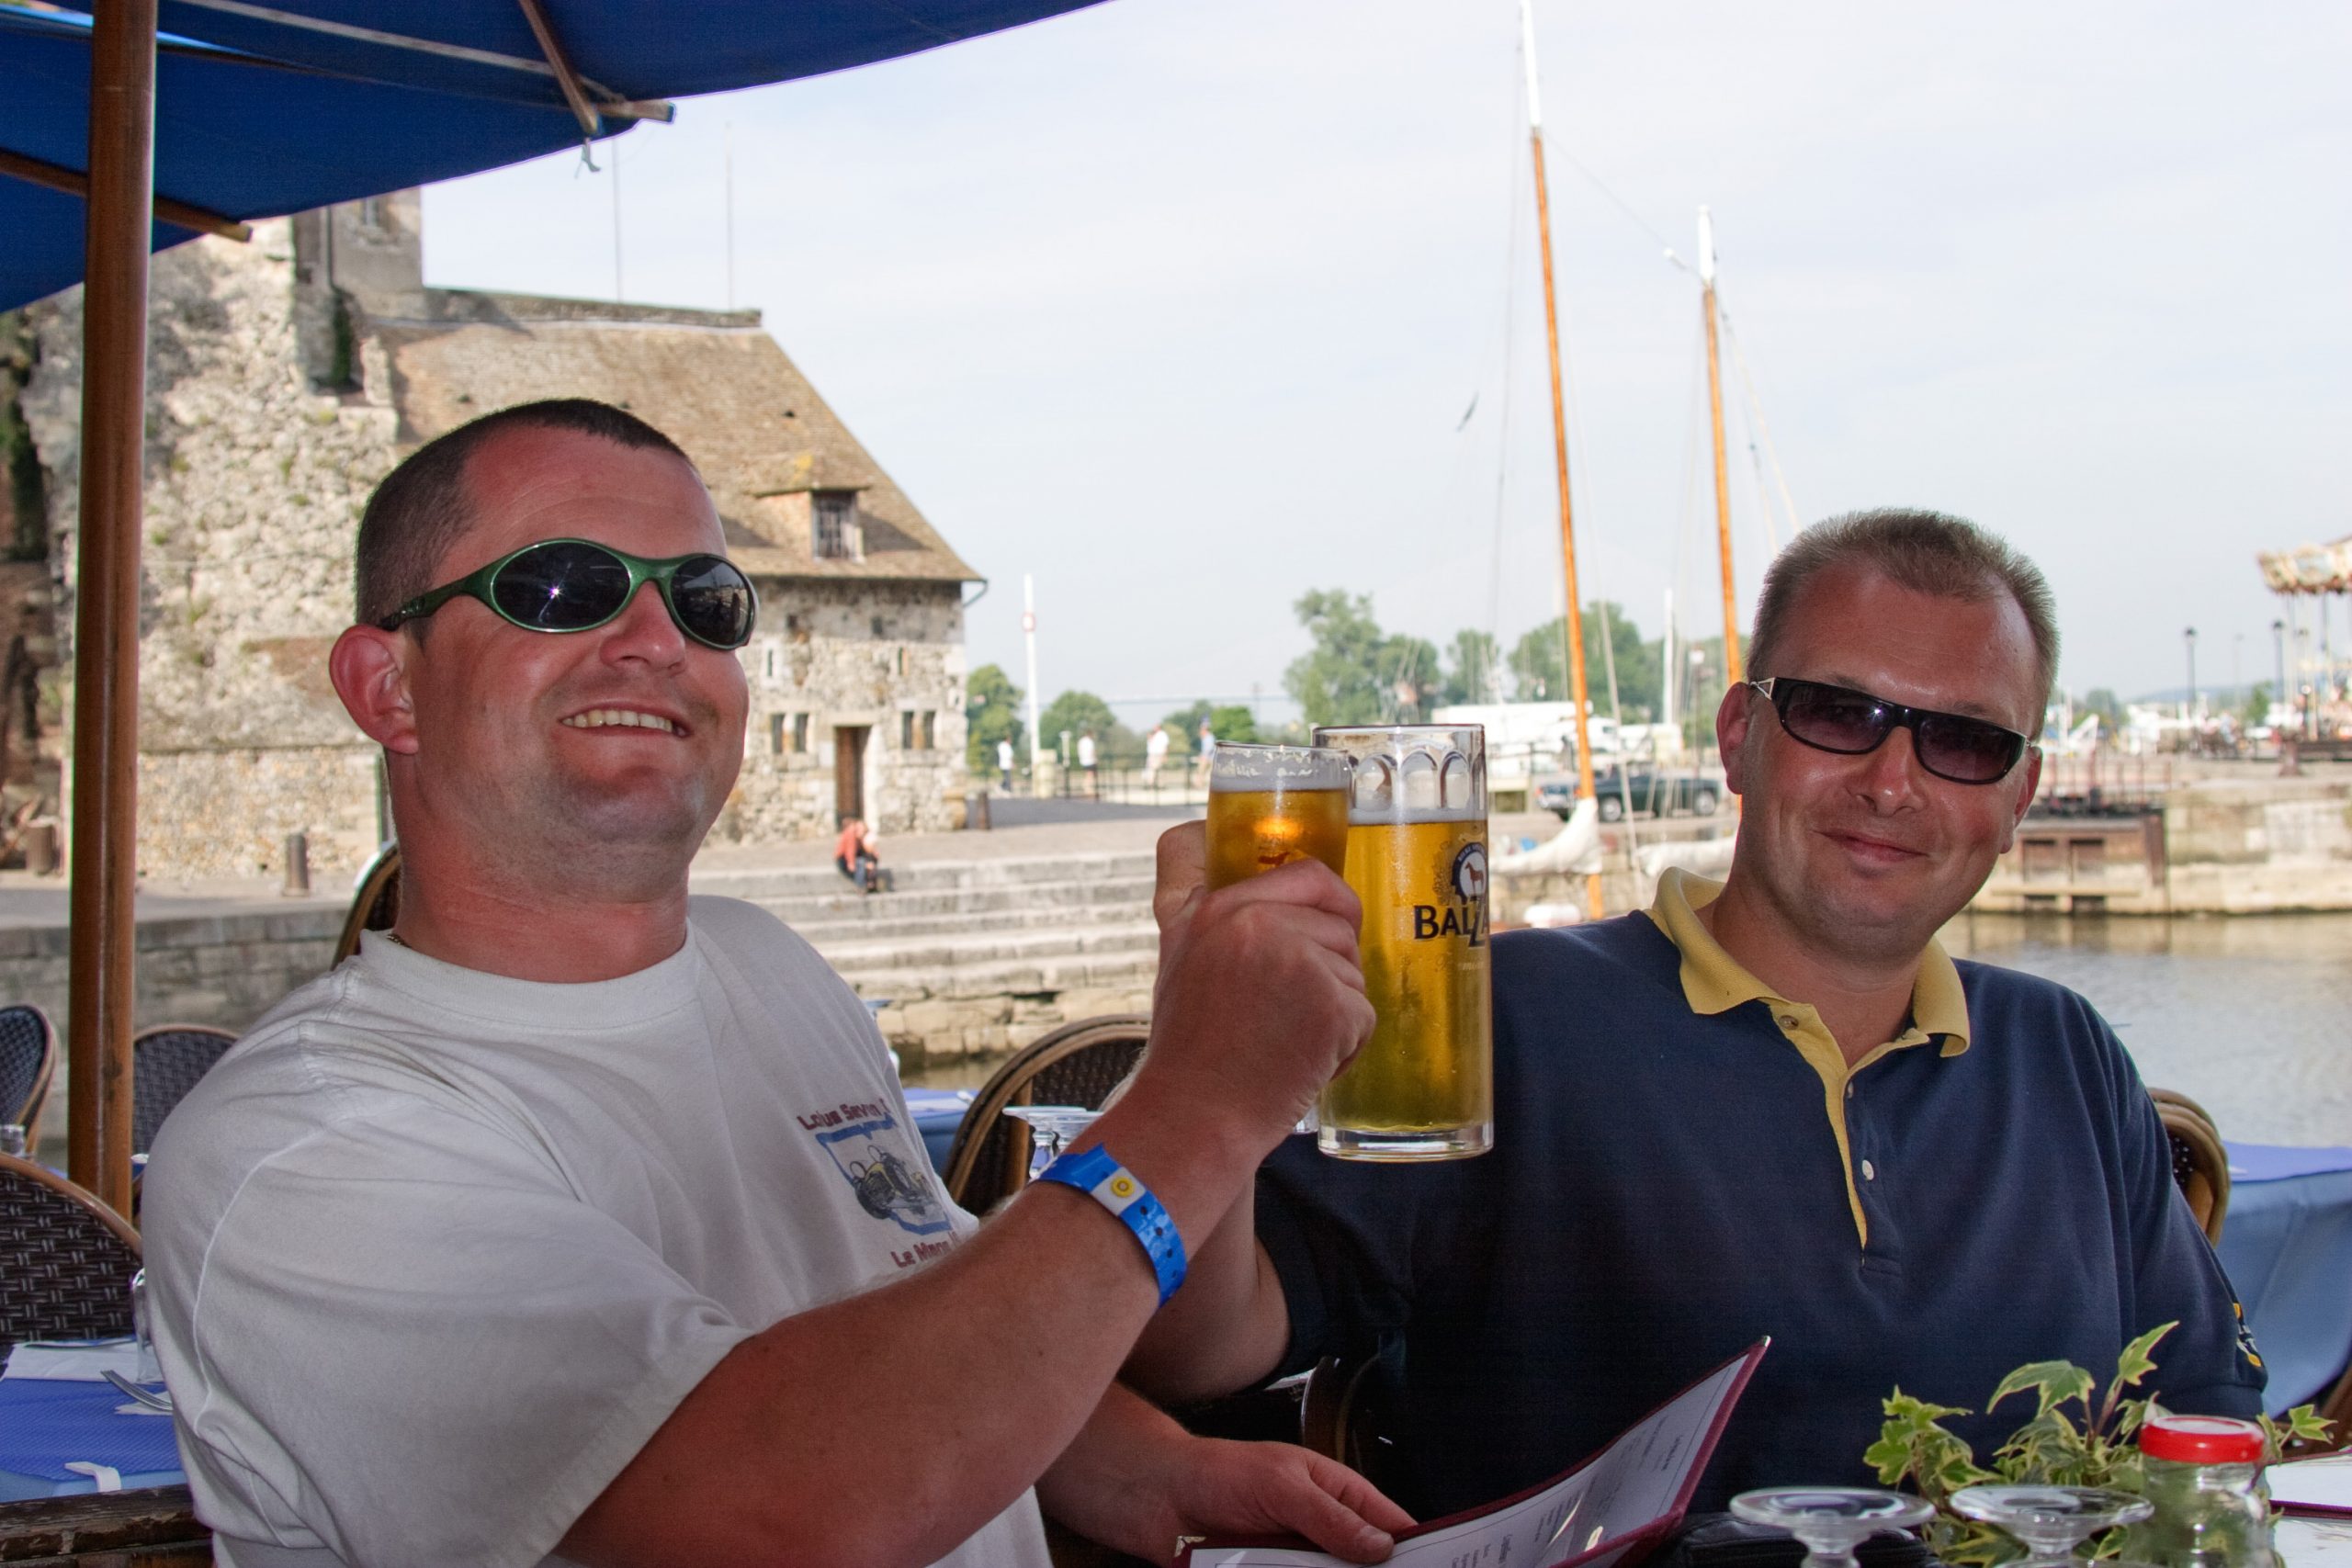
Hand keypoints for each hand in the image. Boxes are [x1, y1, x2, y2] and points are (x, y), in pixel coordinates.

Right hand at [1137, 822, 1372, 1154]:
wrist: (1195, 1118)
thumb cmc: (1189, 1047)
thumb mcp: (1177, 953)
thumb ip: (1200, 899)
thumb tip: (1207, 836)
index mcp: (1217, 907)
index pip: (1304, 870)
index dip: (1323, 896)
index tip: (1326, 912)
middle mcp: (1256, 922)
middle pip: (1339, 919)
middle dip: (1329, 962)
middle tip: (1288, 1006)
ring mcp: (1298, 961)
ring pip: (1353, 967)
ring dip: (1336, 1007)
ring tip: (1287, 1038)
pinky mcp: (1332, 1006)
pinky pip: (1364, 1012)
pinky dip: (1346, 1045)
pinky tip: (1303, 1061)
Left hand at [1144, 1436, 1412, 1564]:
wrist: (1158, 1498)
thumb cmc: (1218, 1472)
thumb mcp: (1281, 1486)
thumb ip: (1330, 1519)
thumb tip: (1379, 1547)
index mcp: (1335, 1493)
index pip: (1389, 1524)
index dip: (1414, 1547)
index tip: (1436, 1566)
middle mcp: (1321, 1531)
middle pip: (1365, 1565)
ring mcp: (1297, 1559)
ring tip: (1305, 1566)